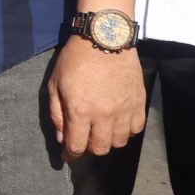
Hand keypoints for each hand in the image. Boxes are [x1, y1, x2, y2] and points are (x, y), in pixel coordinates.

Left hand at [47, 36, 146, 158]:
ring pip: (119, 142)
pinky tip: (118, 123)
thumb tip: (62, 138)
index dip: (71, 156)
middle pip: (100, 148)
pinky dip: (126, 131)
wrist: (104, 38)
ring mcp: (125, 110)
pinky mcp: (139, 103)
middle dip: (89, 149)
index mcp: (81, 111)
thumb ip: (57, 114)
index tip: (68, 156)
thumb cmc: (75, 59)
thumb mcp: (55, 85)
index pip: (77, 146)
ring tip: (101, 130)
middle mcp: (105, 115)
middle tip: (84, 139)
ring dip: (108, 141)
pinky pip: (136, 129)